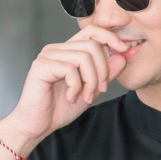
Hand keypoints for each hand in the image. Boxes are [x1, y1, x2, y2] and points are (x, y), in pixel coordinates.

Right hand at [5, 25, 131, 144]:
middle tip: (100, 91)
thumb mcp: (89, 92)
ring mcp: (48, 56)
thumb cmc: (58, 110)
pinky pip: (70, 69)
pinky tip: (71, 98)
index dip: (110, 38)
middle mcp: (57, 49)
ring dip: (91, 81)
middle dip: (102, 70)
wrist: (37, 126)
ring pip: (84, 57)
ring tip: (85, 97)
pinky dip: (76, 87)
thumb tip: (121, 57)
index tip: (123, 51)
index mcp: (67, 52)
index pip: (92, 32)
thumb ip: (103, 75)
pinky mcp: (41, 66)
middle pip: (92, 45)